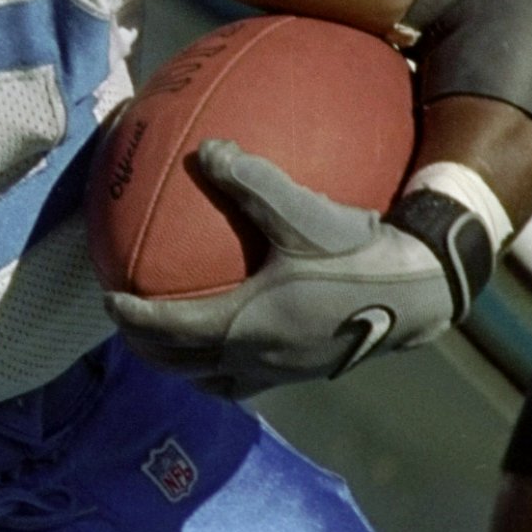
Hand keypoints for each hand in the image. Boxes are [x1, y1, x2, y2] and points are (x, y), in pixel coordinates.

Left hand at [104, 142, 478, 395]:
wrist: (421, 291)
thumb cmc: (359, 253)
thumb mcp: (302, 211)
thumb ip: (250, 178)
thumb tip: (207, 148)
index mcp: (244, 325)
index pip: (170, 329)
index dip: (133, 317)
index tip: (110, 299)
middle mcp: (258, 359)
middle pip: (183, 367)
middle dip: (148, 348)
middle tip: (130, 323)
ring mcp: (285, 372)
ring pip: (218, 383)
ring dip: (187, 367)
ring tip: (174, 343)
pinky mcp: (310, 370)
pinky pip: (252, 377)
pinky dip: (227, 364)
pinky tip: (241, 332)